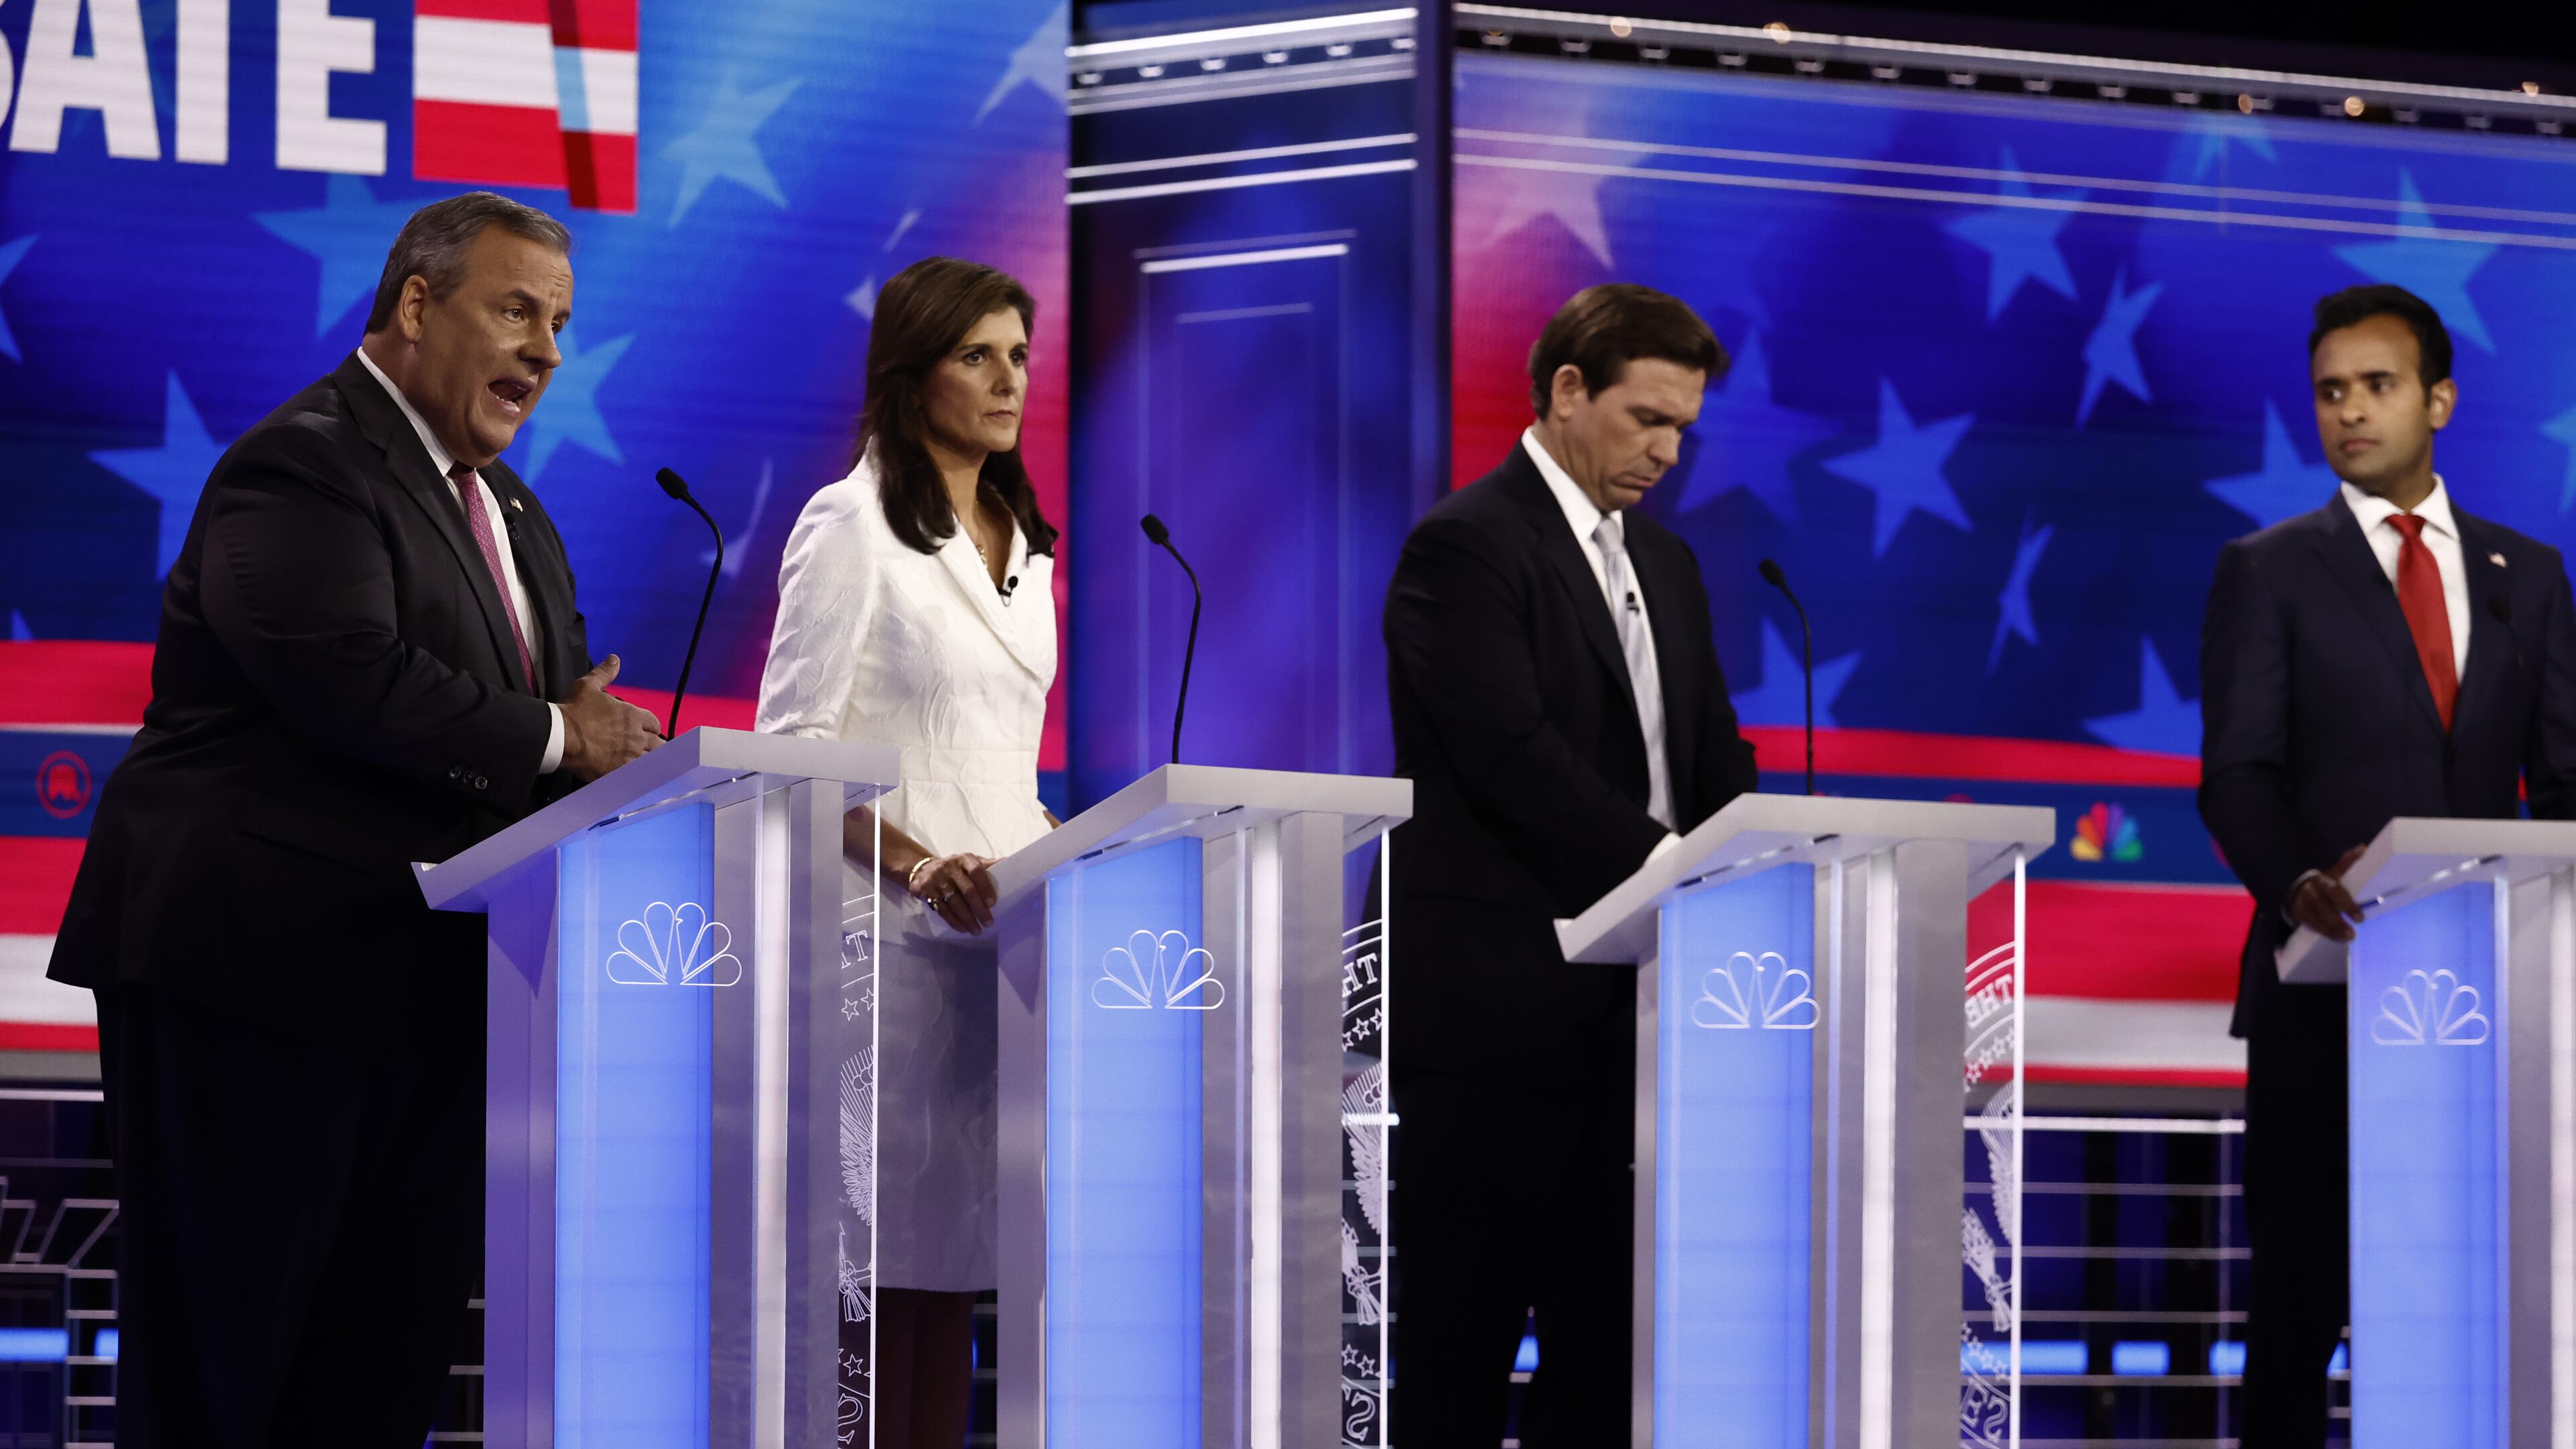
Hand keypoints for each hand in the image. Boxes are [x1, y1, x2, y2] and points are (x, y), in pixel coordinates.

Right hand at [557, 654, 661, 781]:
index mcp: (632, 716)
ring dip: (651, 760)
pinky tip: (638, 776)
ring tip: (647, 762)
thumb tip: (615, 659)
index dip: (650, 726)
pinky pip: (639, 776)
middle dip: (654, 744)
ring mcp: (629, 756)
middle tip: (649, 748)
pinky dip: (641, 775)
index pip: (653, 722)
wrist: (559, 736)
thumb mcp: (588, 686)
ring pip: (652, 760)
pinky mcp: (620, 772)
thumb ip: (605, 673)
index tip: (645, 729)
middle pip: (658, 743)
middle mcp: (636, 736)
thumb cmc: (573, 711)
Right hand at [909, 852, 997, 935]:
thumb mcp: (969, 861)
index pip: (976, 871)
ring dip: (967, 919)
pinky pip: (942, 909)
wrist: (923, 869)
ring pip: (954, 902)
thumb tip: (1009, 863)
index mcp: (964, 859)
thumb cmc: (955, 868)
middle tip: (988, 922)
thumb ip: (987, 864)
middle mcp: (950, 867)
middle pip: (967, 890)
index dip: (985, 887)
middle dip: (978, 908)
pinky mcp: (926, 891)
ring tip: (977, 930)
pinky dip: (953, 921)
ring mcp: (936, 879)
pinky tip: (962, 928)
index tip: (992, 903)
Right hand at [2288, 845, 2368, 941]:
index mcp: (2322, 880)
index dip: (2348, 906)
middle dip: (2339, 922)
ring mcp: (2302, 904)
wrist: (2295, 888)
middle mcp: (2311, 892)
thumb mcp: (2333, 871)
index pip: (2336, 893)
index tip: (2360, 919)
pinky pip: (2312, 925)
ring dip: (2334, 931)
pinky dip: (2326, 933)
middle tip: (2353, 934)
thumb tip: (2363, 848)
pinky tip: (2337, 938)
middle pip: (2325, 909)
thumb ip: (2347, 863)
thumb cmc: (2321, 882)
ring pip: (2318, 920)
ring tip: (2348, 938)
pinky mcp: (2297, 914)